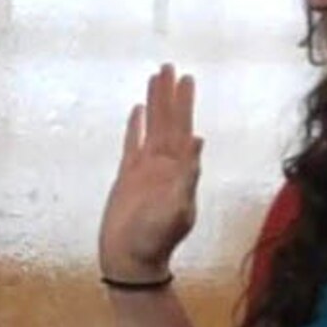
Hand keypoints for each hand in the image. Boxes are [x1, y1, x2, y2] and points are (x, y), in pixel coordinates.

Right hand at [97, 64, 201, 280]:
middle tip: (170, 67)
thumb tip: (198, 140)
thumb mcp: (177, 210)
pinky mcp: (127, 176)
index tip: (186, 80)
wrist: (131, 260)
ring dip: (154, 104)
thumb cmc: (154, 239)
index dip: (183, 104)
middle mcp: (164, 165)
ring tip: (154, 78)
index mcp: (178, 169)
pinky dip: (135, 126)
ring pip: (150, 127)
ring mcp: (146, 169)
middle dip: (169, 95)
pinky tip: (137, 110)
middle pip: (167, 121)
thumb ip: (187, 177)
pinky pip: (132, 143)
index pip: (182, 127)